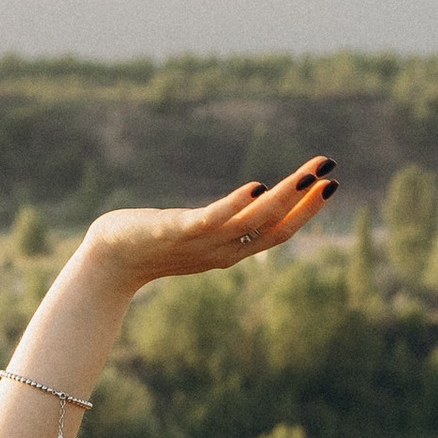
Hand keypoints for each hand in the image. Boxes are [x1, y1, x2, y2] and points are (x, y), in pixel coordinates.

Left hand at [81, 160, 336, 294]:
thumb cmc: (147, 243)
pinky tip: (255, 187)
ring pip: (250, 222)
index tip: (329, 185)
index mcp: (229, 250)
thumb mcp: (194, 234)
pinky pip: (211, 219)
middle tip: (331, 176)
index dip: (306, 212)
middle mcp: (221, 250)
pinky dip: (235, 205)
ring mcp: (200, 242)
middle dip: (305, 202)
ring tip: (307, 178)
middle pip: (273, 226)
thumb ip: (221, 223)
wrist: (107, 261)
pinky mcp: (175, 230)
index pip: (277, 232)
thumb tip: (246, 202)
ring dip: (282, 199)